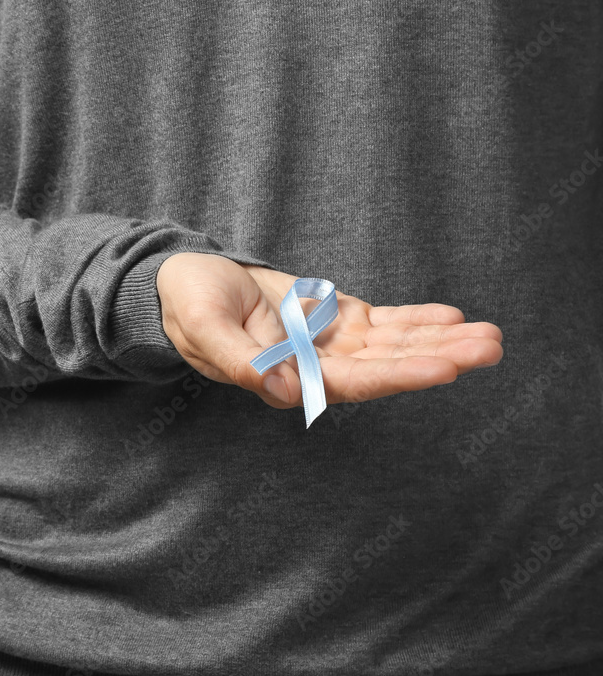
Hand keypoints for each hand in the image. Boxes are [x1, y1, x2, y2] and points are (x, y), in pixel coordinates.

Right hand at [155, 252, 502, 409]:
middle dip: (438, 357)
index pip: (351, 381)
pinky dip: (416, 319)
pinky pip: (382, 321)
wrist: (184, 281)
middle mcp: (315, 365)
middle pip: (386, 367)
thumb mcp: (203, 327)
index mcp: (285, 376)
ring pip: (393, 344)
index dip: (399, 375)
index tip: (445, 367)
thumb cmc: (187, 303)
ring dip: (440, 341)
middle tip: (489, 348)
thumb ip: (240, 362)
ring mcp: (327, 341)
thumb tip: (289, 394)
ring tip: (489, 336)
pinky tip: (452, 316)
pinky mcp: (332, 316)